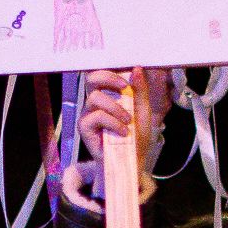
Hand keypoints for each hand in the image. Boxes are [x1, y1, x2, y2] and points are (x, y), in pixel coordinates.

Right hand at [53, 68, 170, 214]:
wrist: (133, 159)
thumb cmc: (136, 135)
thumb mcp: (143, 109)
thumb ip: (140, 89)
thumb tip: (136, 68)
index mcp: (108, 93)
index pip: (102, 73)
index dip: (110, 67)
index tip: (127, 72)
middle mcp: (96, 101)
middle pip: (92, 78)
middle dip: (108, 78)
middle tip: (124, 87)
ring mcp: (88, 114)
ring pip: (95, 97)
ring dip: (115, 107)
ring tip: (128, 121)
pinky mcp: (84, 128)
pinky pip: (96, 116)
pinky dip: (112, 122)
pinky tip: (123, 131)